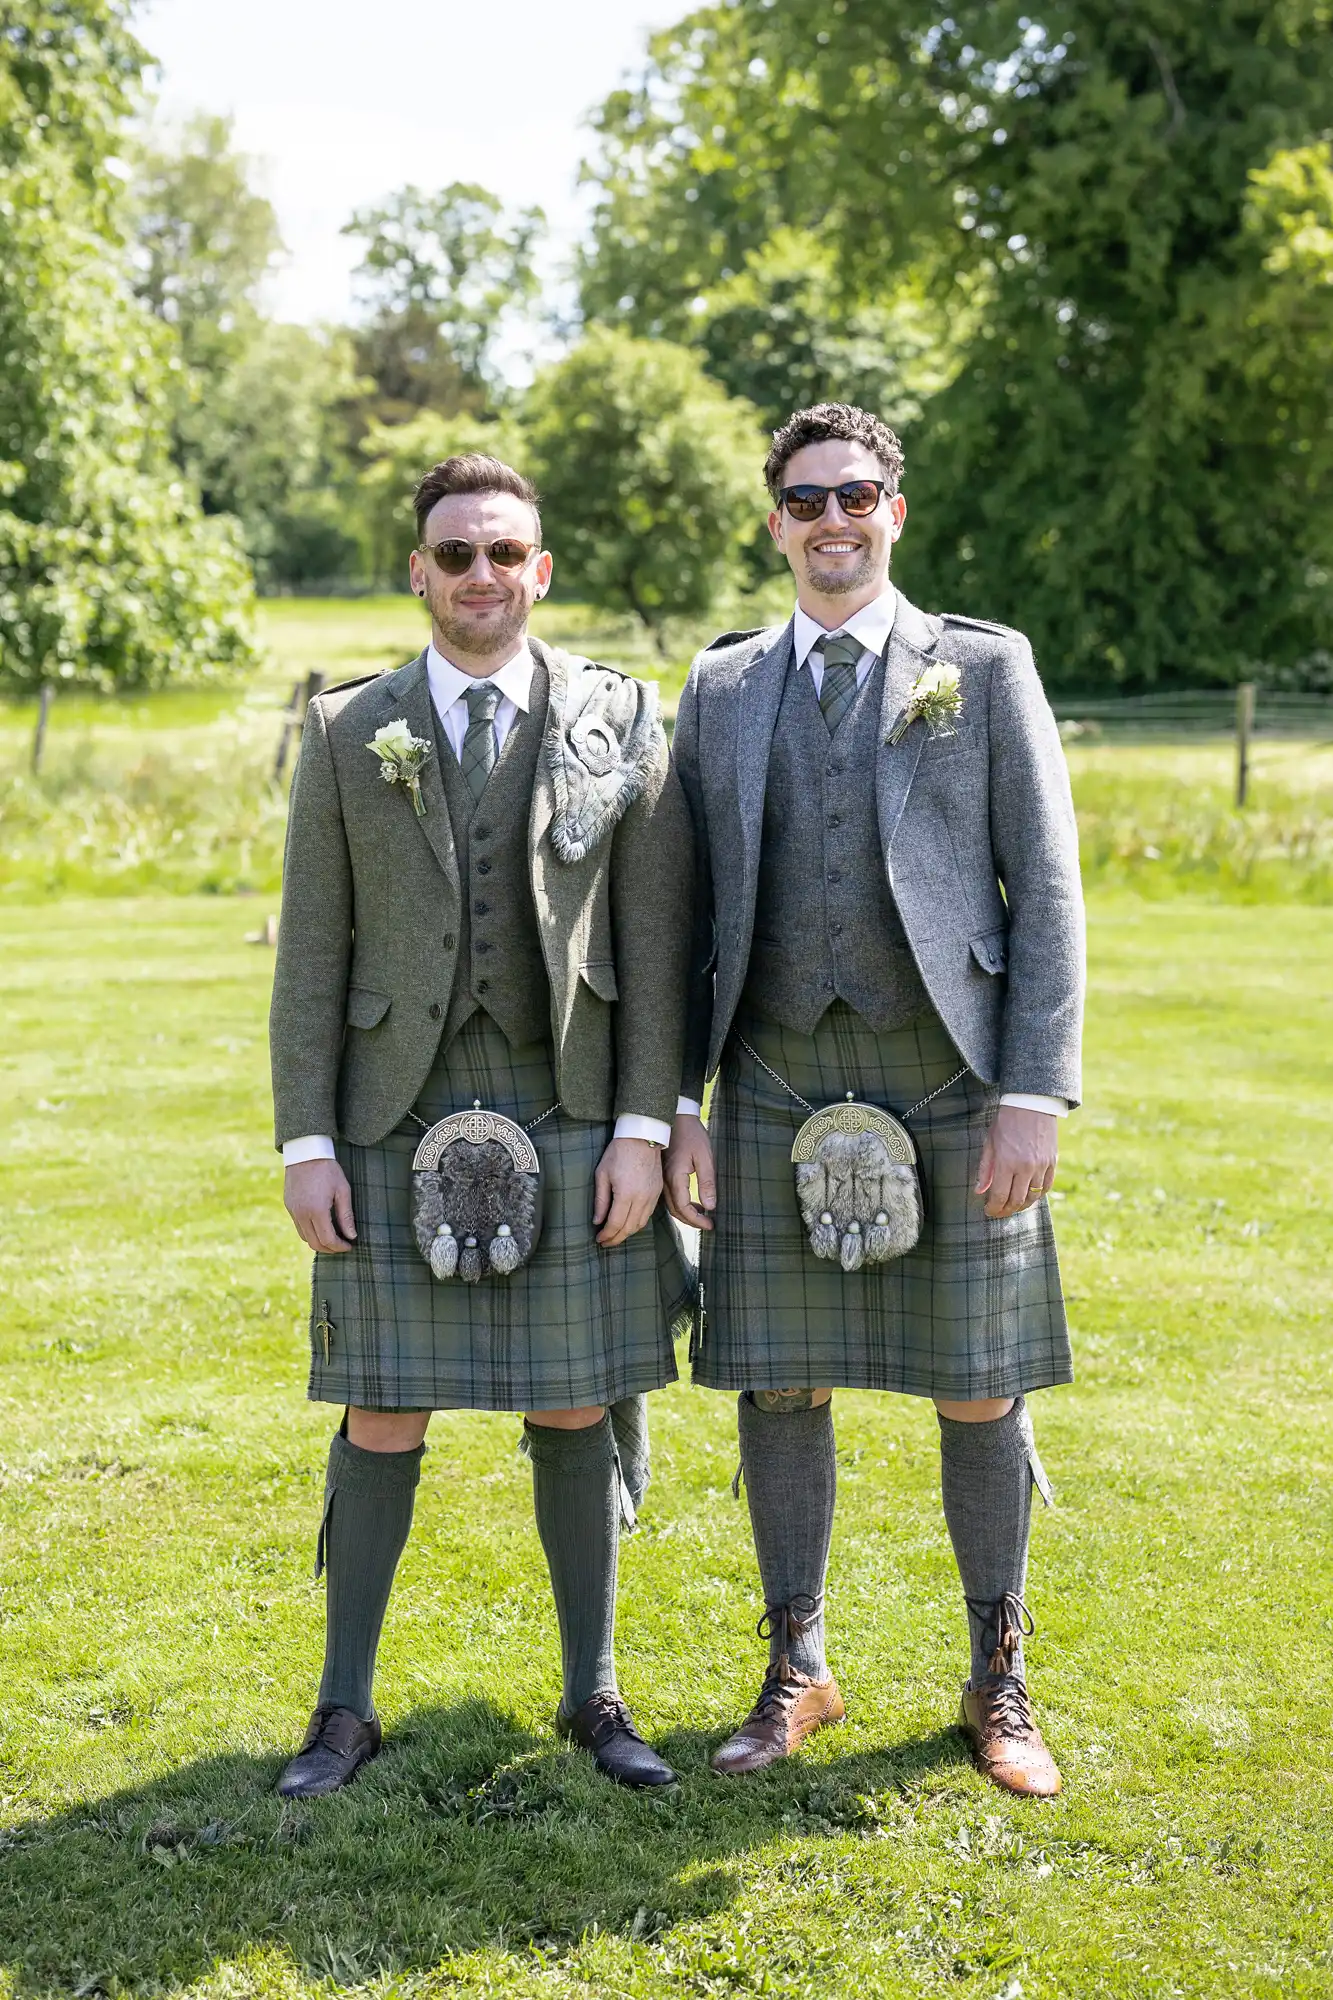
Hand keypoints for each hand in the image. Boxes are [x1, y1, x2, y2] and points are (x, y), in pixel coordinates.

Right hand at [285, 1158, 356, 1251]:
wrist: (305, 1152)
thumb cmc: (328, 1169)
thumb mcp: (343, 1190)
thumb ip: (346, 1215)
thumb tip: (352, 1236)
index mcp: (316, 1210)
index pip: (328, 1239)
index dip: (340, 1247)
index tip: (350, 1245)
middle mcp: (301, 1214)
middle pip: (315, 1243)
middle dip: (330, 1249)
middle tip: (343, 1246)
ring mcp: (293, 1211)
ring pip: (305, 1237)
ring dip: (319, 1242)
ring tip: (333, 1238)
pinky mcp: (289, 1206)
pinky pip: (299, 1227)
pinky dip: (310, 1232)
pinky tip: (321, 1227)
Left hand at [592, 1137, 663, 1245]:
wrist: (642, 1137)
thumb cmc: (618, 1152)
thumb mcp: (602, 1175)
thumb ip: (601, 1200)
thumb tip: (597, 1221)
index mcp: (626, 1194)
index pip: (616, 1223)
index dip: (607, 1235)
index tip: (598, 1239)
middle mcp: (642, 1198)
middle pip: (629, 1228)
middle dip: (616, 1238)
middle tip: (605, 1242)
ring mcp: (652, 1196)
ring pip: (640, 1224)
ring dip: (628, 1233)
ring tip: (616, 1236)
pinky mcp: (658, 1192)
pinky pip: (648, 1214)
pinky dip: (638, 1223)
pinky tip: (629, 1224)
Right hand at [664, 1113, 716, 1229]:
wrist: (675, 1116)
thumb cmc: (691, 1133)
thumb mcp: (705, 1157)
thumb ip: (707, 1183)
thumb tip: (711, 1206)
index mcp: (675, 1177)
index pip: (684, 1208)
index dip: (697, 1220)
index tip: (710, 1225)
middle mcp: (664, 1181)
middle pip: (675, 1210)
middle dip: (691, 1221)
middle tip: (707, 1224)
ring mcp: (661, 1177)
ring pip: (670, 1204)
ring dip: (685, 1213)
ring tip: (702, 1215)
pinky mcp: (662, 1173)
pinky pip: (668, 1195)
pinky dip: (679, 1204)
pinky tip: (692, 1202)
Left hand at [976, 1106, 1057, 1218]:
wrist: (1031, 1103)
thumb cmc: (1006, 1122)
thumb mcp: (990, 1143)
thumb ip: (985, 1169)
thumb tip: (980, 1191)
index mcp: (1006, 1162)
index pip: (1000, 1195)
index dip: (994, 1208)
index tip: (989, 1211)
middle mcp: (1025, 1167)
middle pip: (1017, 1200)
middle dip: (1006, 1210)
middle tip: (999, 1212)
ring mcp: (1041, 1165)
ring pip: (1033, 1197)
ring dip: (1022, 1206)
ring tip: (1013, 1207)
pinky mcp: (1052, 1162)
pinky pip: (1046, 1186)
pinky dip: (1038, 1196)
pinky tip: (1029, 1196)